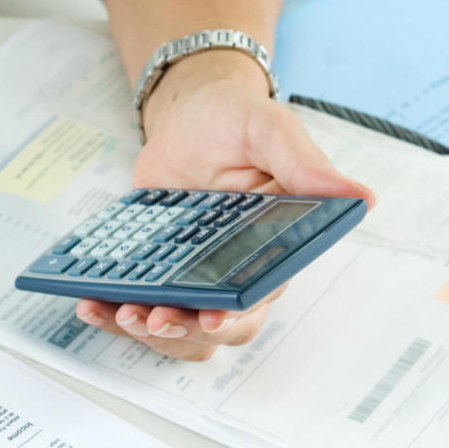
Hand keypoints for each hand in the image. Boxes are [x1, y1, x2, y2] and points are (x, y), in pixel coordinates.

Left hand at [76, 51, 375, 360]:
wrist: (188, 114)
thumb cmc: (235, 122)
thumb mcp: (270, 130)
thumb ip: (305, 165)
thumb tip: (360, 197)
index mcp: (271, 249)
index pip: (257, 301)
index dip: (233, 318)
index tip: (208, 316)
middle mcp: (233, 272)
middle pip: (212, 330)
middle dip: (180, 332)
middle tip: (148, 317)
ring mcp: (190, 276)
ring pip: (175, 331)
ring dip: (143, 333)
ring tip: (114, 312)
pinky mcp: (154, 270)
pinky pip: (136, 306)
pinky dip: (111, 313)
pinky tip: (89, 302)